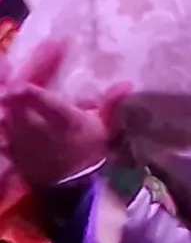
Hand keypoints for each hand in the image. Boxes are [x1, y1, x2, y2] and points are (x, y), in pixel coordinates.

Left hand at [0, 40, 115, 192]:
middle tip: (10, 59)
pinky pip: (1, 130)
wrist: (72, 186)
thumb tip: (126, 84)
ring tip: (3, 70)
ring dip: (4, 94)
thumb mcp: (104, 127)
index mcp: (64, 122)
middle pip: (18, 101)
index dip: (38, 82)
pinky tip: (1, 102)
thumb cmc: (89, 151)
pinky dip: (1, 116)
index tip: (44, 56)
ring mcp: (20, 139)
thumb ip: (111, 104)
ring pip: (4, 112)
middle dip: (16, 78)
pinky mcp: (10, 146)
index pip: (45, 100)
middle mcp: (37, 129)